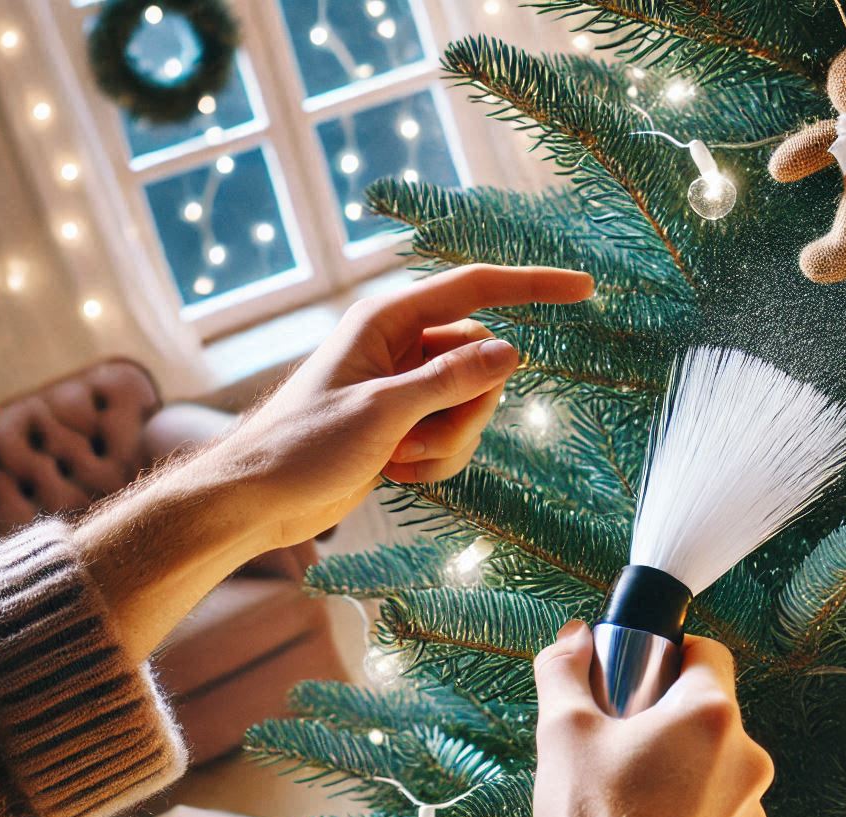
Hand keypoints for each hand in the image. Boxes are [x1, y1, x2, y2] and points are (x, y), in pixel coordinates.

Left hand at [222, 264, 593, 548]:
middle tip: (417, 439)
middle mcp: (402, 347)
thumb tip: (512, 351)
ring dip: (447, 443)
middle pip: (482, 362)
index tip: (584, 288)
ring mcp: (408, 388)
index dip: (533, 287)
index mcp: (389, 321)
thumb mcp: (382, 411)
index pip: (476, 290)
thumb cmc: (303, 445)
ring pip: (473, 406)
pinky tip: (394, 472)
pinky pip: (455, 436)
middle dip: (466, 411)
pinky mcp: (408, 424)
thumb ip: (451, 380)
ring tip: (397, 459)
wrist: (261, 500)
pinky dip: (437, 460)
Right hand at [512, 621, 773, 816]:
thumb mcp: (562, 731)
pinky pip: (717, 811)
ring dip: (680, 766)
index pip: (708, 652)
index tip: (640, 676)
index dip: (671, 654)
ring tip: (627, 793)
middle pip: (709, 711)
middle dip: (667, 716)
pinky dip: (688, 811)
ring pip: (713, 764)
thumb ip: (564, 670)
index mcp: (709, 718)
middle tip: (620, 739)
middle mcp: (745, 760)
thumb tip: (572, 639)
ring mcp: (750, 812)